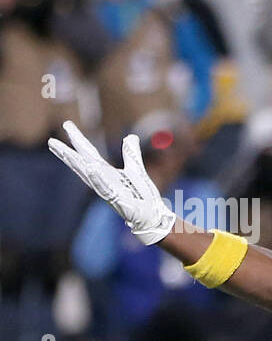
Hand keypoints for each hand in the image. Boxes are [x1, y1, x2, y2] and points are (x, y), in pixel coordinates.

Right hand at [47, 121, 175, 243]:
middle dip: (67, 154)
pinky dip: (98, 179)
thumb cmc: (142, 195)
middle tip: (51, 142)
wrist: (152, 215)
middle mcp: (103, 181)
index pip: (89, 153)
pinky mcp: (117, 201)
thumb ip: (131, 154)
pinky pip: (105, 189)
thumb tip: (130, 136)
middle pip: (82, 164)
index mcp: (106, 172)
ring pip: (89, 177)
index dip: (78, 139)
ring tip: (65, 153)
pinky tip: (91, 169)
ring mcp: (108, 191)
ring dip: (77, 165)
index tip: (67, 125)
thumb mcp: (136, 169)